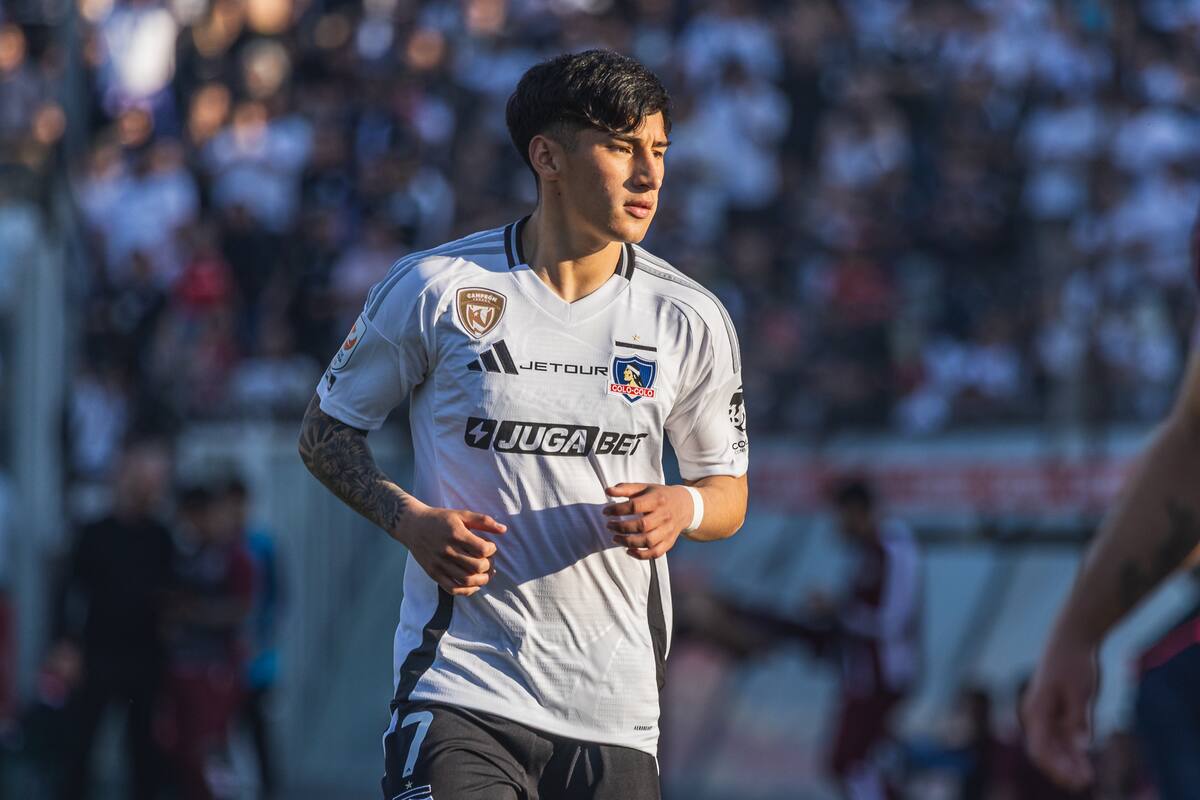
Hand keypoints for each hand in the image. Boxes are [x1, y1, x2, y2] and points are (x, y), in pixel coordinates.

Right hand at [398, 504, 506, 595]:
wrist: (412, 526)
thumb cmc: (440, 519)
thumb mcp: (461, 514)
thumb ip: (483, 520)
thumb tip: (504, 529)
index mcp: (456, 534)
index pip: (482, 549)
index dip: (492, 550)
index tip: (490, 547)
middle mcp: (447, 551)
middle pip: (477, 566)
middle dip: (489, 565)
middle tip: (489, 561)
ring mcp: (439, 564)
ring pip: (467, 580)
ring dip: (482, 580)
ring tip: (485, 574)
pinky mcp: (433, 574)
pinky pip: (452, 589)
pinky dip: (467, 591)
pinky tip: (474, 585)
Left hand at [602, 483, 694, 559]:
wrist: (685, 506)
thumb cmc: (660, 496)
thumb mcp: (644, 488)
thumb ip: (625, 489)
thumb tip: (607, 490)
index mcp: (657, 499)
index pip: (635, 506)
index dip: (617, 509)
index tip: (606, 512)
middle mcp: (664, 515)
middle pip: (642, 525)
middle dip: (621, 527)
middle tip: (609, 526)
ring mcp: (668, 530)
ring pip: (648, 541)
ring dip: (628, 542)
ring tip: (615, 538)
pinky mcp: (669, 542)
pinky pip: (655, 553)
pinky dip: (641, 555)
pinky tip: (628, 550)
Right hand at [1021, 631, 1097, 789]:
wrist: (1072, 638)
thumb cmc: (1073, 662)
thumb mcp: (1080, 691)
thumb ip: (1078, 718)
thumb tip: (1080, 744)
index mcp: (1035, 710)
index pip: (1039, 748)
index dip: (1055, 767)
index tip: (1074, 779)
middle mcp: (1035, 715)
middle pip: (1044, 751)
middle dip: (1061, 770)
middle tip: (1084, 782)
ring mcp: (1045, 714)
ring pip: (1053, 748)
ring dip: (1067, 764)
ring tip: (1087, 778)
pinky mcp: (1057, 712)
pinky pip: (1061, 739)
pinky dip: (1071, 752)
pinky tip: (1085, 763)